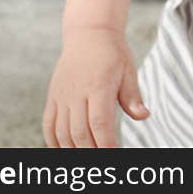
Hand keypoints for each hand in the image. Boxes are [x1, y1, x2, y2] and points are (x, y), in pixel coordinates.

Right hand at [43, 27, 149, 147]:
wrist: (88, 33)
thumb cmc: (112, 53)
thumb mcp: (128, 71)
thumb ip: (133, 96)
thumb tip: (143, 116)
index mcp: (98, 85)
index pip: (100, 122)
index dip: (106, 143)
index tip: (114, 153)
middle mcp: (77, 92)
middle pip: (80, 131)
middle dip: (91, 151)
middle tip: (102, 160)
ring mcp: (62, 95)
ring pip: (62, 131)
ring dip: (73, 149)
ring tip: (86, 157)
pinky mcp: (53, 96)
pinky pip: (49, 123)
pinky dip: (54, 141)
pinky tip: (64, 149)